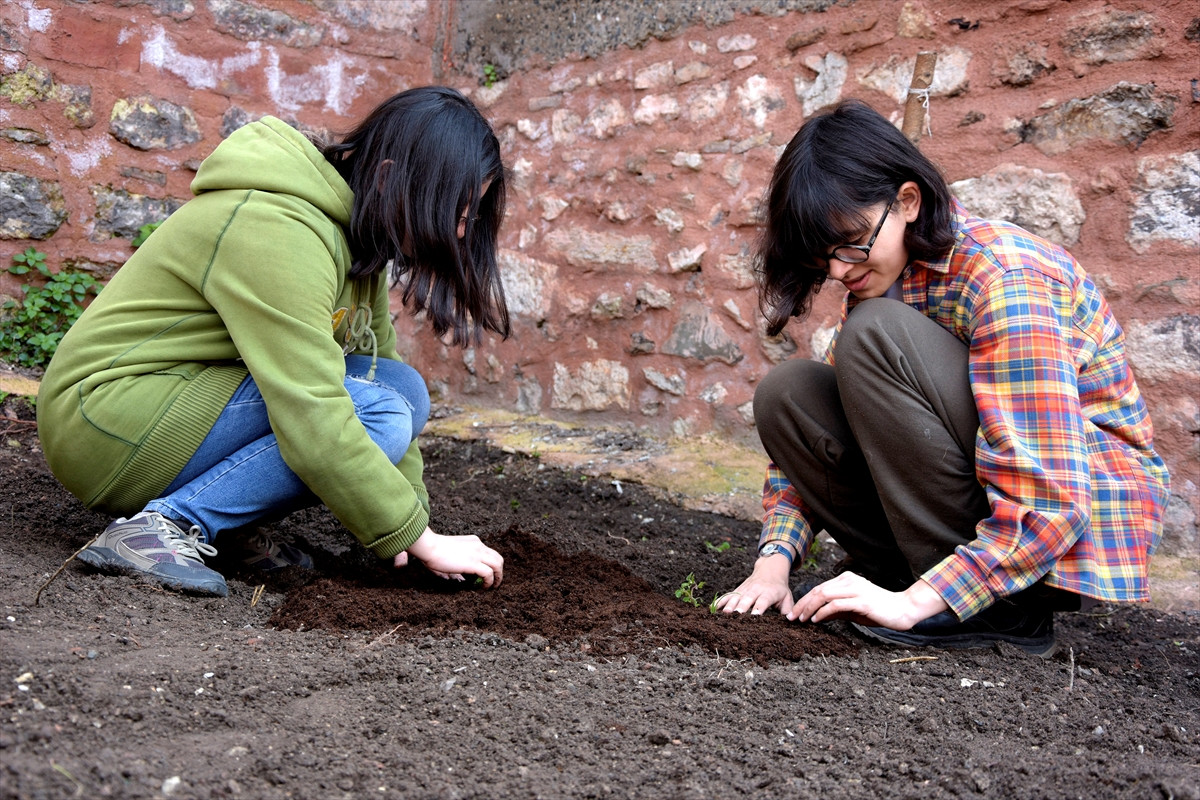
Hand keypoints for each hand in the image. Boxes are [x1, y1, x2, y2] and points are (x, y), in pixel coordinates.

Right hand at [394, 527, 503, 587]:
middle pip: (498, 558)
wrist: (429, 547)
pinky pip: (489, 574)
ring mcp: (477, 553)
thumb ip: (459, 562)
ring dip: (498, 578)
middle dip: (499, 572)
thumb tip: (460, 578)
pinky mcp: (473, 563)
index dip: (492, 565)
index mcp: (473, 541)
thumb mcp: (451, 553)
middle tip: (495, 582)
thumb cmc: (433, 551)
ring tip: (492, 587)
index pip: (490, 553)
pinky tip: (484, 587)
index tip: (489, 574)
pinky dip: (489, 582)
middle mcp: (478, 545)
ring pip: (498, 565)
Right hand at [712, 552, 794, 615]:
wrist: (769, 570)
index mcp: (768, 593)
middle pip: (747, 599)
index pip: (763, 601)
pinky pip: (728, 595)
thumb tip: (790, 621)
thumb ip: (788, 610)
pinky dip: (720, 601)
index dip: (759, 608)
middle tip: (736, 615)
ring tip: (724, 614)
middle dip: (741, 607)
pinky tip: (712, 608)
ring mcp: (745, 589)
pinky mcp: (738, 589)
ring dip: (729, 605)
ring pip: (736, 597)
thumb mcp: (787, 597)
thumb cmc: (779, 588)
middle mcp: (755, 590)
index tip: (755, 616)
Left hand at [787, 573, 948, 629]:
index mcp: (846, 580)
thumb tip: (816, 616)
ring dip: (809, 608)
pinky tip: (815, 620)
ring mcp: (855, 589)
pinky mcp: (860, 600)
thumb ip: (836, 611)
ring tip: (801, 619)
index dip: (805, 600)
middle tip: (791, 617)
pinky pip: (835, 605)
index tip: (794, 612)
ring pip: (823, 595)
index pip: (820, 588)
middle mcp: (849, 581)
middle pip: (818, 590)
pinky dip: (822, 612)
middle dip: (802, 604)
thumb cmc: (878, 610)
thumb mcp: (852, 610)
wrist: (903, 609)